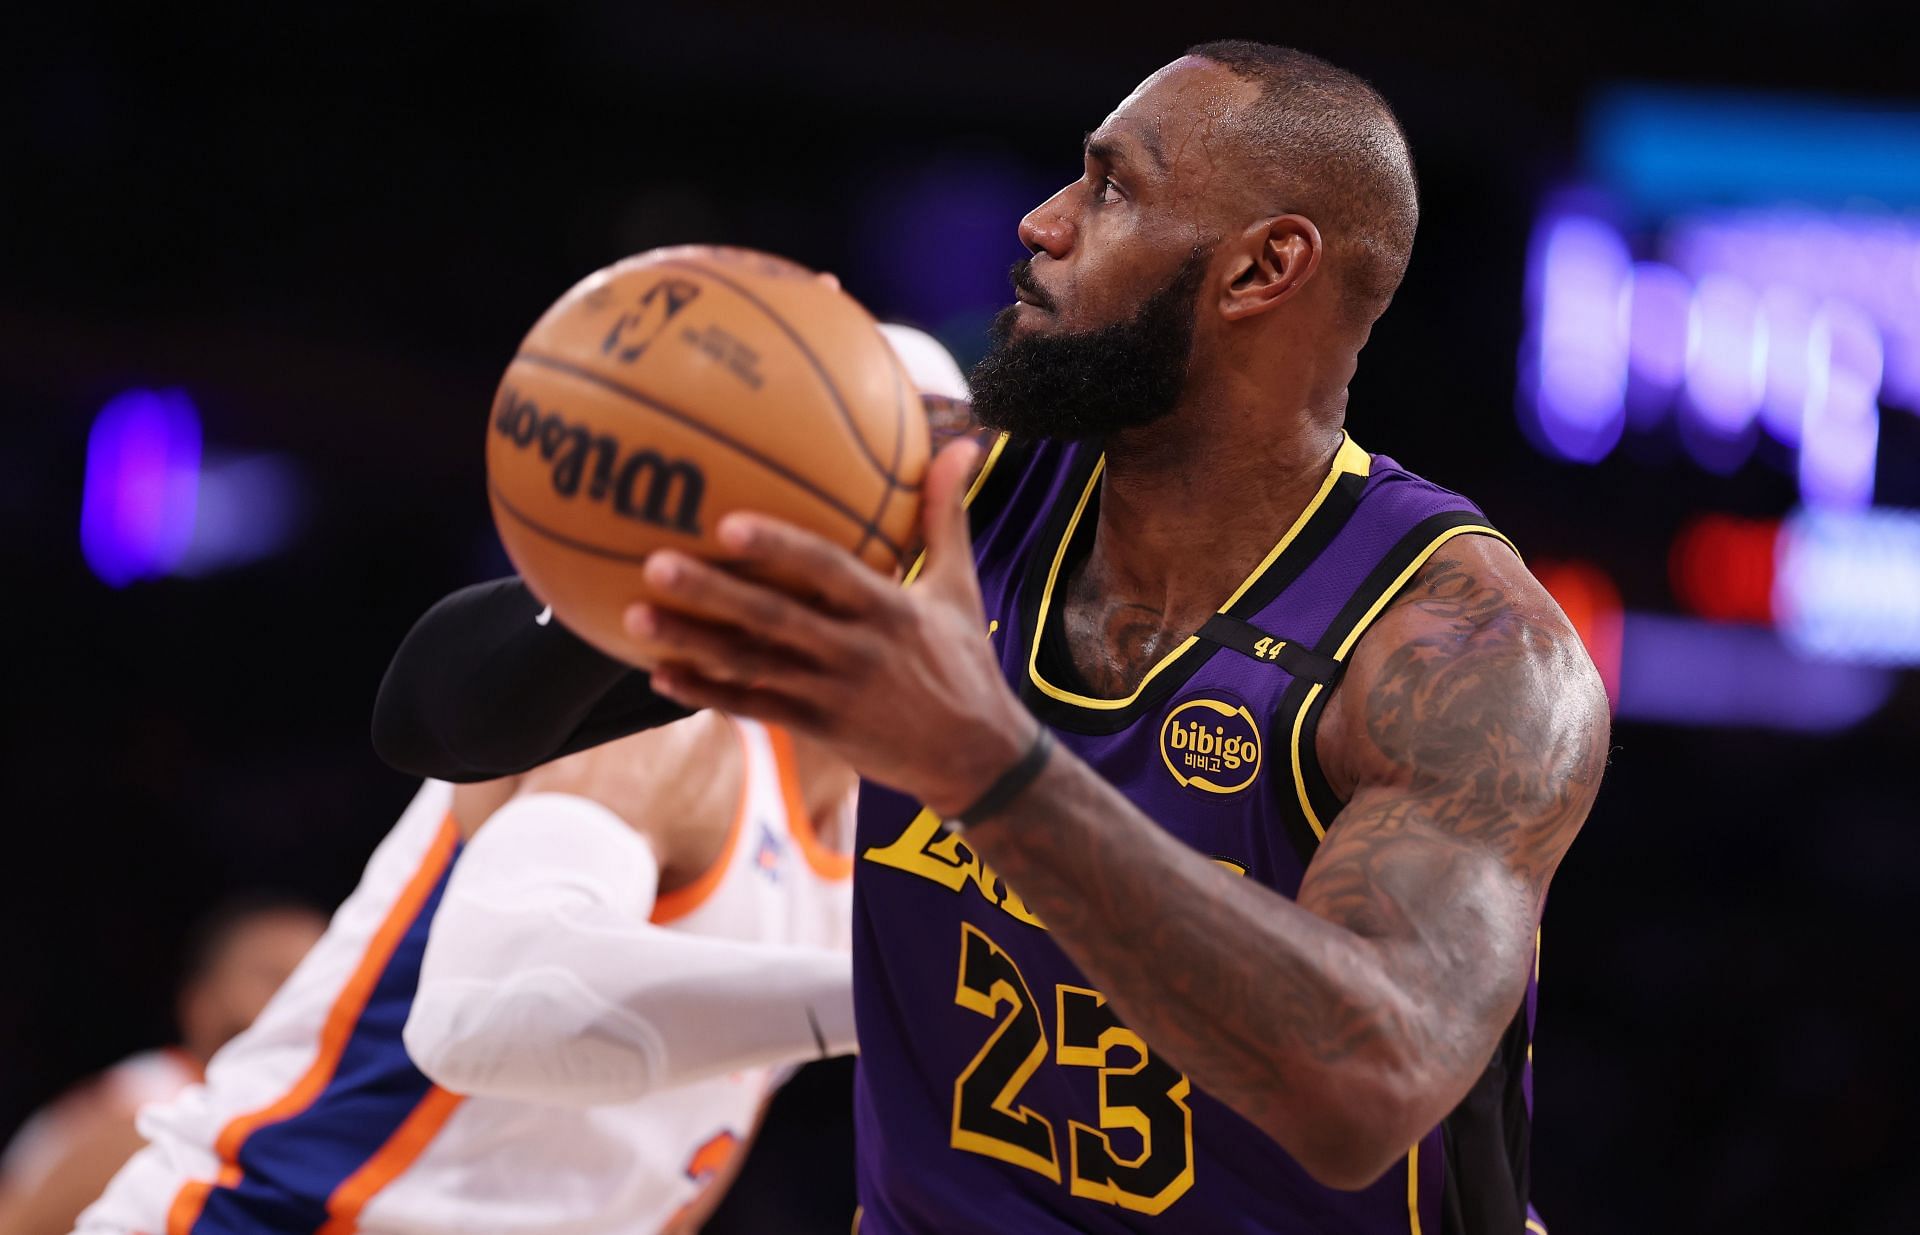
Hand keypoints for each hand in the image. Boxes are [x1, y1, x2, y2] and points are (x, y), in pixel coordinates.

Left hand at [623, 440, 1034, 816]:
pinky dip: (706, 692)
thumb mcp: (960, 586)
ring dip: (691, 642)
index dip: (779, 548)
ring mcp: (832, 694)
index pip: (828, 571)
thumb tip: (962, 443)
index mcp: (889, 609)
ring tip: (635, 615)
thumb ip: (947, 516)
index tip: (728, 523)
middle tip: (655, 562)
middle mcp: (856, 651)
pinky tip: (660, 673)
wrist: (975, 756)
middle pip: (772, 618)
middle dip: (712, 592)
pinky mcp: (817, 729)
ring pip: (750, 665)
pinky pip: (753, 708)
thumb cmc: (963, 660)